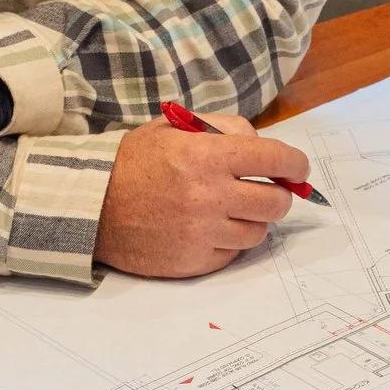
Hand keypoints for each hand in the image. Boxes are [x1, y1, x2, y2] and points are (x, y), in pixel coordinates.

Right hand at [93, 113, 308, 277]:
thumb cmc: (135, 162)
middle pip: (276, 203)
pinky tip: (209, 229)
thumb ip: (224, 128)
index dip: (295, 164)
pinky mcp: (194, 261)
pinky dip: (229, 242)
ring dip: (253, 220)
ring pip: (258, 232)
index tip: (298, 169)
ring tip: (231, 210)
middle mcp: (209, 196)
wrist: (91, 205)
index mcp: (207, 156)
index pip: (276, 160)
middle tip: (267, 191)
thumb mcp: (175, 127)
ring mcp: (202, 232)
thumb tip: (264, 146)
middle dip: (278, 195)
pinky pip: (233, 254)